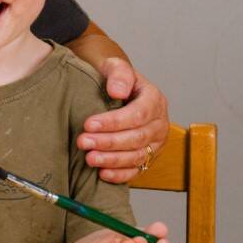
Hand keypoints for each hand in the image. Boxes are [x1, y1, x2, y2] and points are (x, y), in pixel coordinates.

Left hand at [78, 59, 170, 183]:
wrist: (117, 90)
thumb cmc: (115, 79)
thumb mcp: (116, 67)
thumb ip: (118, 74)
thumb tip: (117, 91)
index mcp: (154, 100)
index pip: (138, 114)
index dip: (113, 122)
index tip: (88, 124)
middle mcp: (159, 123)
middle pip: (137, 137)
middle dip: (108, 142)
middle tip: (83, 142)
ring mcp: (155, 142)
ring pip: (137, 156)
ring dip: (112, 160)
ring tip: (90, 158)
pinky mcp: (148, 156)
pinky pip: (137, 169)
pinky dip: (120, 174)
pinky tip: (102, 174)